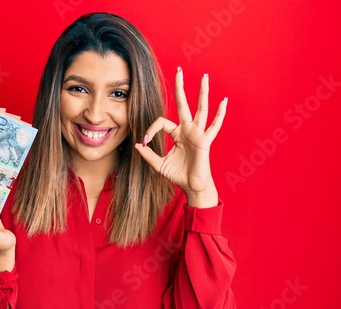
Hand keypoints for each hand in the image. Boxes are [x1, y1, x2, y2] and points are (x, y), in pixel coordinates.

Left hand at [135, 68, 226, 206]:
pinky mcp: (205, 140)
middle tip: (179, 70)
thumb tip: (136, 145)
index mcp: (177, 134)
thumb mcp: (158, 164)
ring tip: (205, 77)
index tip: (144, 140)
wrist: (192, 186)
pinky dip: (220, 114)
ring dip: (202, 92)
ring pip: (201, 109)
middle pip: (183, 104)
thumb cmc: (178, 175)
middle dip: (180, 88)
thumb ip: (148, 155)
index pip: (162, 122)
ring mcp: (198, 133)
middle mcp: (188, 130)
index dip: (151, 129)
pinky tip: (224, 101)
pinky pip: (214, 125)